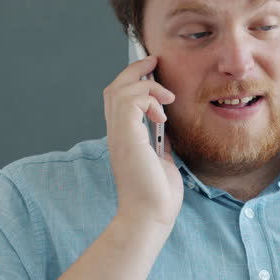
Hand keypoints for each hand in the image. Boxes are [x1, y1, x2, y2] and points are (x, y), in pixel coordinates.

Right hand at [103, 55, 182, 230]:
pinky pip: (130, 100)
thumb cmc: (157, 197)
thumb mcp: (163, 161)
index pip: (118, 99)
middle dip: (134, 70)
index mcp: (124, 138)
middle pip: (113, 88)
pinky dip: (147, 98)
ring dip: (144, 84)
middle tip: (154, 62)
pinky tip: (162, 113)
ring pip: (119, 89)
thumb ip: (160, 142)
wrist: (151, 217)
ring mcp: (119, 136)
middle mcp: (117, 134)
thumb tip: (166, 128)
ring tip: (165, 96)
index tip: (153, 71)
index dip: (132, 80)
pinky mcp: (127, 138)